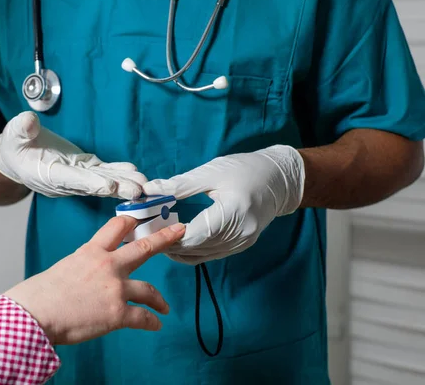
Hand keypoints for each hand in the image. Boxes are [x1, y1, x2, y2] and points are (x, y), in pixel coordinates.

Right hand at [0, 111, 146, 198]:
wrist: (15, 159)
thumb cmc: (13, 148)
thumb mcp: (12, 135)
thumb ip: (21, 130)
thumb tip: (29, 122)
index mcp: (48, 174)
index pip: (73, 179)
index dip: (92, 183)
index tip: (110, 187)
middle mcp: (66, 180)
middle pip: (95, 185)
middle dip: (118, 188)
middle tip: (139, 191)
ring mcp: (77, 175)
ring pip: (103, 180)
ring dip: (125, 183)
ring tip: (145, 185)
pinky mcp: (83, 168)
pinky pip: (104, 171)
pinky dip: (120, 172)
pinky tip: (136, 172)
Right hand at [4, 216, 185, 344]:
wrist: (35, 314)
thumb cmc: (39, 295)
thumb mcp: (62, 268)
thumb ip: (80, 267)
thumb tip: (83, 277)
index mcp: (90, 252)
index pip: (116, 227)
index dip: (131, 222)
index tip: (141, 220)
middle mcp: (107, 265)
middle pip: (143, 248)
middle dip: (164, 239)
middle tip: (178, 231)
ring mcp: (115, 288)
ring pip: (149, 289)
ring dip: (159, 299)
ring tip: (165, 307)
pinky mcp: (118, 313)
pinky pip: (143, 317)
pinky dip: (152, 322)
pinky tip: (156, 325)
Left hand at [143, 145, 304, 264]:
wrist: (279, 179)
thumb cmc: (245, 169)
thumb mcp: (211, 172)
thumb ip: (179, 185)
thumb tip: (149, 189)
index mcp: (233, 212)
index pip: (195, 234)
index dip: (169, 235)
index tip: (148, 228)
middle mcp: (240, 233)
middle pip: (196, 248)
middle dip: (168, 242)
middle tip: (145, 234)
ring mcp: (242, 242)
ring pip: (202, 255)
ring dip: (179, 249)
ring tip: (156, 237)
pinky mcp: (241, 245)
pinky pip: (211, 254)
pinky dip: (192, 250)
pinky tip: (177, 241)